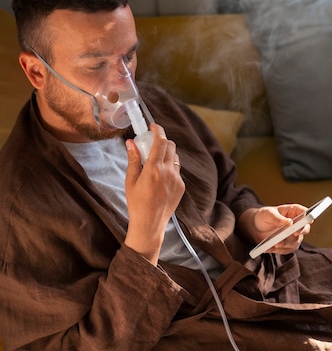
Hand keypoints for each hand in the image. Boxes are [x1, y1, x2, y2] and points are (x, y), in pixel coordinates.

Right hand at [124, 123, 184, 263]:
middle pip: (170, 146)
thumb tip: (131, 142)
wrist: (149, 224)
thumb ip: (133, 159)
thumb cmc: (136, 203)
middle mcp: (168, 172)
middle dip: (162, 141)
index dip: (158, 130)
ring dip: (166, 154)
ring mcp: (177, 180)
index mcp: (153, 169)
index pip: (160, 142)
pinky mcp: (181, 187)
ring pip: (175, 158)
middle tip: (151, 144)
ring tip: (155, 162)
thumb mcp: (130, 180)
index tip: (153, 126)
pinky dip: (170, 168)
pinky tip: (160, 177)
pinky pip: (177, 170)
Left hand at [239, 204, 310, 254]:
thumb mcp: (268, 214)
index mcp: (293, 212)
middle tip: (295, 232)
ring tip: (275, 244)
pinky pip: (286, 250)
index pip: (304, 212)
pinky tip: (268, 248)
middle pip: (305, 228)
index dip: (308, 216)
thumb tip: (289, 222)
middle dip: (301, 231)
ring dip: (286, 243)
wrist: (256, 227)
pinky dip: (278, 250)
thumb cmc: (264, 216)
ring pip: (296, 241)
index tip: (309, 219)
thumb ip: (277, 218)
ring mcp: (293, 236)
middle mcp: (296, 224)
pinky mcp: (288, 245)